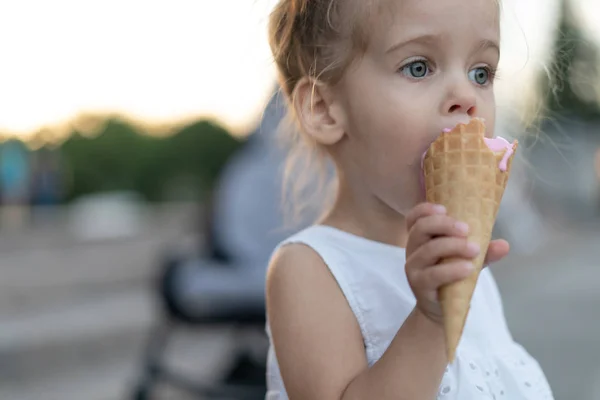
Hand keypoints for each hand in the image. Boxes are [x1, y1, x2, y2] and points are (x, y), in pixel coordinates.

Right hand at [404, 203, 509, 323]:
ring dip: (453, 246)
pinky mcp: (419, 285)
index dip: (425, 210)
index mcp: (422, 238)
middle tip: (466, 229)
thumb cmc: (453, 276)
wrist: (444, 309)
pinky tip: (468, 268)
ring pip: (428, 250)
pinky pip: (433, 274)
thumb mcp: (469, 259)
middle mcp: (413, 250)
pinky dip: (452, 269)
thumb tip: (504, 245)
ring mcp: (414, 267)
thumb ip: (484, 251)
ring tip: (475, 250)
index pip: (414, 217)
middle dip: (444, 225)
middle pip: (420, 228)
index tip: (444, 208)